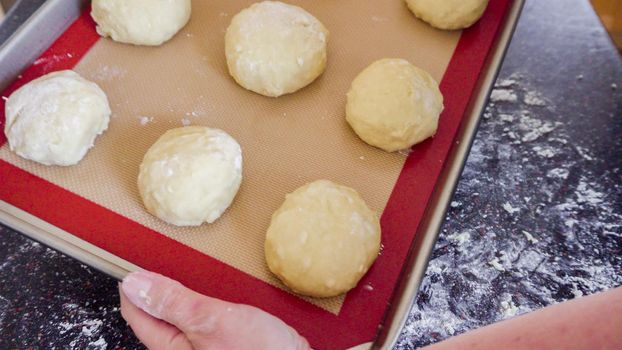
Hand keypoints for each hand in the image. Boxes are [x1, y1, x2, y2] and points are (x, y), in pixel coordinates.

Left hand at [119, 271, 309, 349]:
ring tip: (169, 275)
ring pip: (173, 317)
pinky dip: (191, 303)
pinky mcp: (217, 343)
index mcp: (170, 347)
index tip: (131, 260)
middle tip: (148, 262)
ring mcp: (199, 347)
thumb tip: (134, 283)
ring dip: (171, 295)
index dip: (132, 284)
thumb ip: (171, 301)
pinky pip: (193, 321)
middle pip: (151, 316)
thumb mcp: (210, 319)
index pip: (135, 312)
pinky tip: (200, 295)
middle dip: (149, 289)